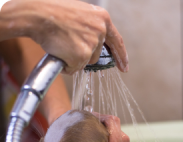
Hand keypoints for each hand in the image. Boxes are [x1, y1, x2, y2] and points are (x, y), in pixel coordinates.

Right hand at [1, 0, 128, 73]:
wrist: (39, 15)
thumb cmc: (54, 13)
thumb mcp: (80, 14)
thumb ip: (91, 27)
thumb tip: (94, 44)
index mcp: (102, 19)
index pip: (117, 42)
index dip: (121, 56)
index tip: (124, 67)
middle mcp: (100, 31)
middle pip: (96, 55)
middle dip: (83, 54)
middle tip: (68, 42)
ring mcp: (92, 43)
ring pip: (85, 62)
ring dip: (74, 59)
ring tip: (62, 44)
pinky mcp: (82, 55)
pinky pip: (75, 68)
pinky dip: (66, 65)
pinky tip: (59, 52)